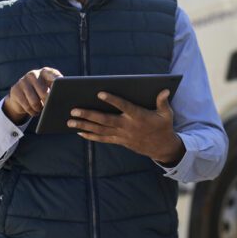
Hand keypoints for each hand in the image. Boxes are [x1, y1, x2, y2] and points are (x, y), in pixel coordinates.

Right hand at [2, 67, 62, 123]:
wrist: (21, 96)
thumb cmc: (41, 93)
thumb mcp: (50, 89)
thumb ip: (57, 90)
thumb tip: (64, 99)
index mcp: (46, 72)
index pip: (54, 75)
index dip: (58, 82)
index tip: (62, 87)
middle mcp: (34, 74)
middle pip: (44, 93)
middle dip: (47, 103)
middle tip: (49, 106)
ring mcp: (23, 81)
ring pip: (34, 102)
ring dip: (39, 108)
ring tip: (41, 108)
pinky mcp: (15, 89)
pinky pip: (26, 106)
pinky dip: (32, 111)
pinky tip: (33, 110)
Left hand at [68, 89, 185, 164]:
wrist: (162, 148)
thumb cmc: (163, 126)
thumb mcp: (166, 114)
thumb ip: (163, 101)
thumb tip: (165, 90)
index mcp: (138, 116)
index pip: (124, 106)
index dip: (112, 100)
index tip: (100, 93)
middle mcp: (128, 126)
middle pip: (105, 120)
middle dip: (89, 115)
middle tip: (74, 109)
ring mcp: (122, 135)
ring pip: (100, 130)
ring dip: (84, 125)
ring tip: (70, 121)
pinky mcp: (119, 141)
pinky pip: (103, 139)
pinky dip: (90, 136)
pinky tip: (79, 132)